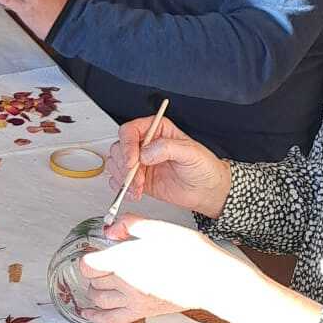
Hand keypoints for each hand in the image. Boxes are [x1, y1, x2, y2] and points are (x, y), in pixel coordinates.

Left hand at [78, 214, 254, 322]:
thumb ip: (130, 225)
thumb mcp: (157, 228)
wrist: (211, 278)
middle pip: (93, 281)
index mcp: (124, 260)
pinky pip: (111, 319)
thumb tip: (113, 228)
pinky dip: (95, 317)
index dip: (89, 255)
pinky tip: (86, 314)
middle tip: (102, 263)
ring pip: (99, 300)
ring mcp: (133, 300)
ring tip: (100, 283)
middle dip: (94, 272)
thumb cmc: (189, 252)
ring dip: (95, 291)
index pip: (89, 264)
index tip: (96, 250)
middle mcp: (125, 282)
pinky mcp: (143, 312)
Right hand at [107, 116, 230, 218]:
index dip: (127, 146)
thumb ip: (168, 148)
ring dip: (123, 178)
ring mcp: (140, 162)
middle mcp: (145, 144)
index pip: (130, 131)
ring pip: (116, 165)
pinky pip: (118, 181)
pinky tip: (134, 192)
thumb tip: (146, 152)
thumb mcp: (191, 152)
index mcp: (157, 130)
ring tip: (139, 187)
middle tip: (137, 178)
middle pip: (119, 148)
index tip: (132, 161)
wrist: (207, 191)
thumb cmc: (204, 167)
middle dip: (124, 166)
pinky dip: (122, 188)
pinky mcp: (138, 179)